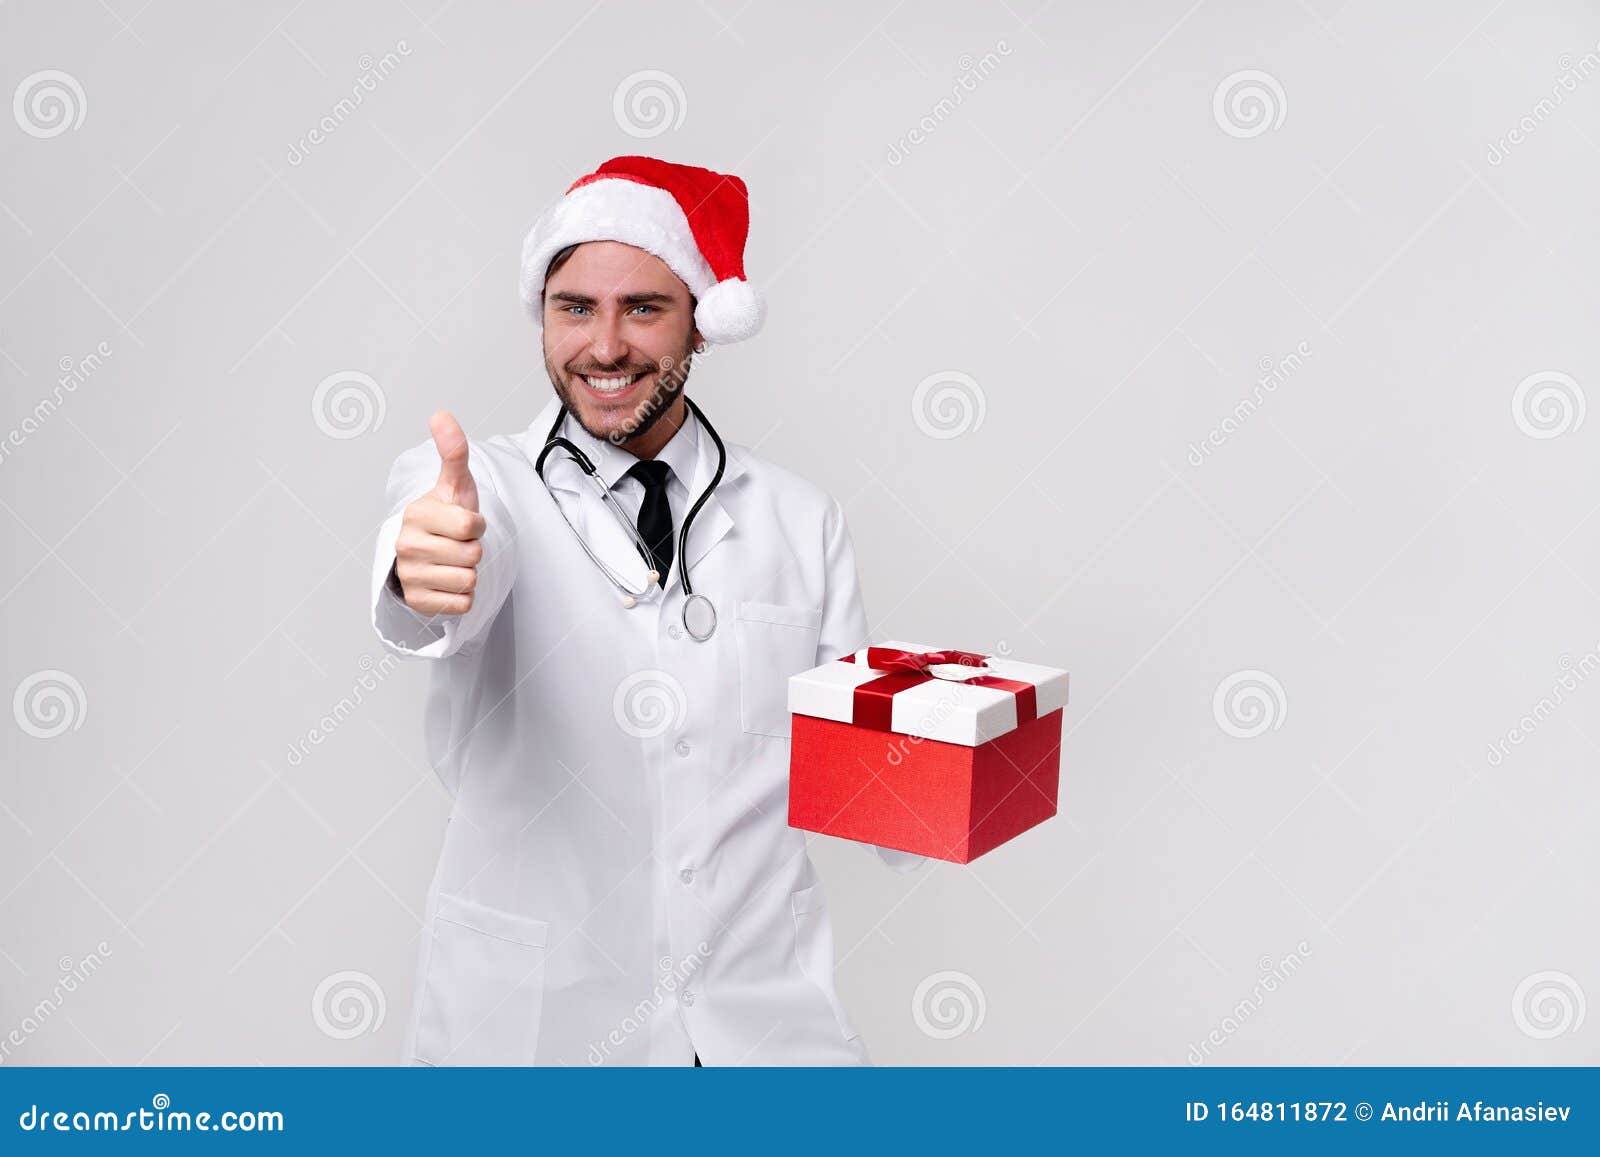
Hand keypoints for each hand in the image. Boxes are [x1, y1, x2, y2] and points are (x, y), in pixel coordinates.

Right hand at [392, 412, 487, 617]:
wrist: (428, 554)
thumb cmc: (445, 517)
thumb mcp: (454, 484)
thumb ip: (453, 452)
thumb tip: (441, 414)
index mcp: (416, 515)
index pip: (471, 525)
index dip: (476, 525)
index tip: (463, 523)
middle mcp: (406, 546)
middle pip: (472, 554)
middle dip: (473, 549)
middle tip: (457, 544)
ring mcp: (410, 576)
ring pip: (469, 579)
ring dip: (469, 573)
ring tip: (453, 562)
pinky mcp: (418, 603)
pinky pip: (462, 603)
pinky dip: (463, 596)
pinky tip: (448, 583)